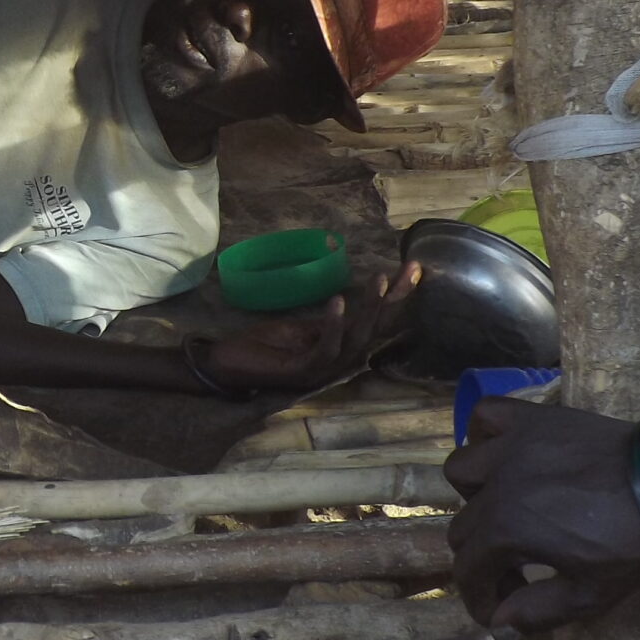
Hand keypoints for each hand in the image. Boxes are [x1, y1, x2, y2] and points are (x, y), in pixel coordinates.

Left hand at [204, 263, 419, 392]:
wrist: (227, 364)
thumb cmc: (263, 345)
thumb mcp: (301, 328)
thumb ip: (329, 323)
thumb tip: (354, 303)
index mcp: (340, 349)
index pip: (375, 322)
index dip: (396, 298)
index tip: (413, 268)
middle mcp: (338, 362)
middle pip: (376, 330)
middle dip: (395, 299)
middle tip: (412, 268)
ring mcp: (322, 369)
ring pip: (356, 339)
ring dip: (370, 309)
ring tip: (379, 280)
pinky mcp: (302, 371)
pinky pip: (325, 349)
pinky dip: (332, 325)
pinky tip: (339, 301)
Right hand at [443, 397, 639, 636]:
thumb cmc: (636, 543)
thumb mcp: (591, 593)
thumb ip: (537, 612)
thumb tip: (499, 624)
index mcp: (506, 530)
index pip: (469, 572)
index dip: (482, 600)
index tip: (501, 611)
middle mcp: (497, 484)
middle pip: (463, 528)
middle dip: (483, 559)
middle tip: (518, 571)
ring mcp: (513, 446)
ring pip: (462, 470)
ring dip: (474, 496)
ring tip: (506, 508)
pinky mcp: (534, 419)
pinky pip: (487, 415)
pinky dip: (485, 435)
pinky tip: (505, 455)